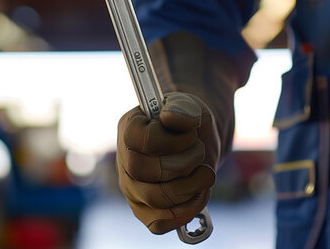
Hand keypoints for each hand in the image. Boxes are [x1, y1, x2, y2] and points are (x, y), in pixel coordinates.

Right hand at [116, 92, 219, 233]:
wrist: (197, 141)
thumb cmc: (189, 122)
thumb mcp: (190, 106)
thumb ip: (182, 107)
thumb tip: (170, 117)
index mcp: (129, 129)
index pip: (142, 140)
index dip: (173, 141)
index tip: (191, 134)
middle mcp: (125, 160)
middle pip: (147, 171)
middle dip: (185, 162)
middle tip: (200, 151)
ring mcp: (132, 188)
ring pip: (156, 199)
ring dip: (191, 186)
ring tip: (205, 172)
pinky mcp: (144, 211)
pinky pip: (159, 223)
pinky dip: (186, 211)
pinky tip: (199, 193)